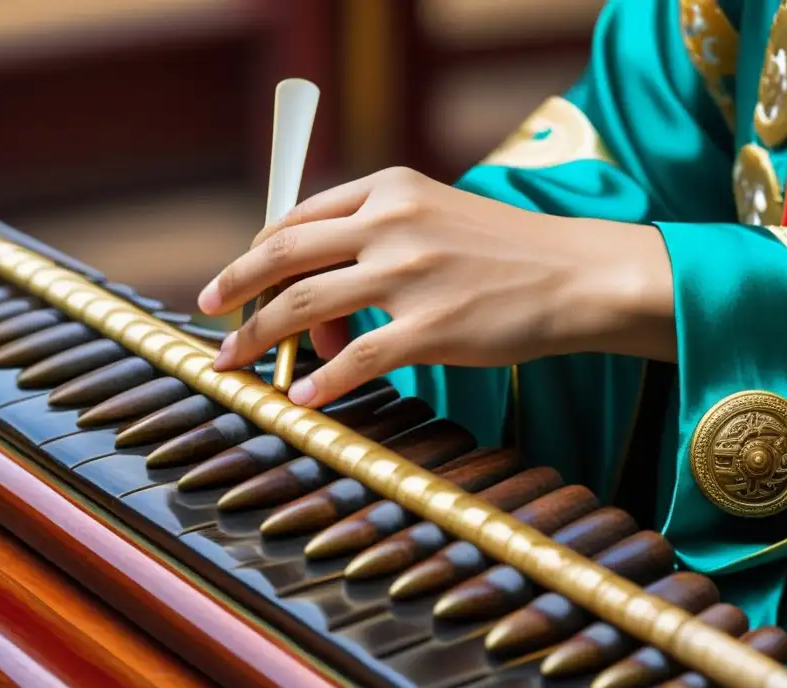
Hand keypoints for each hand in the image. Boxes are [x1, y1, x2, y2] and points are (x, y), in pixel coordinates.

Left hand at [198, 167, 674, 407]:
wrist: (578, 274)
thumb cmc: (504, 252)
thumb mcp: (436, 217)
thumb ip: (374, 237)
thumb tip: (315, 296)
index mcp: (389, 189)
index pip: (297, 217)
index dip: (255, 252)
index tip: (234, 280)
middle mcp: (393, 222)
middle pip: (285, 254)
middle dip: (235, 289)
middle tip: (209, 315)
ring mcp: (411, 274)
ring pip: (306, 305)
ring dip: (259, 338)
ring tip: (236, 364)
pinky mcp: (433, 326)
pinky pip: (359, 358)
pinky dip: (322, 381)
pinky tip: (301, 398)